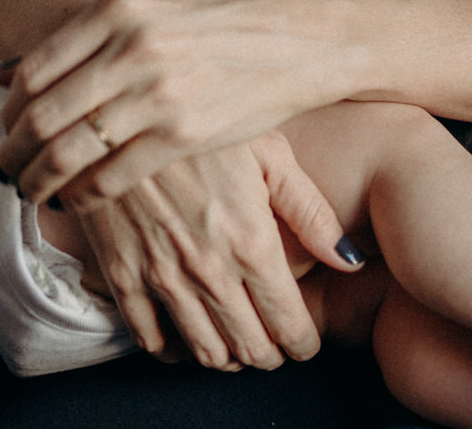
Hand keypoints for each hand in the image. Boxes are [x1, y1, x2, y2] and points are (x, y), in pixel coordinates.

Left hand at [0, 0, 359, 202]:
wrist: (300, 37)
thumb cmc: (222, 22)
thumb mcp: (151, 7)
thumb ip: (84, 36)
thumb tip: (5, 72)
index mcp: (118, 8)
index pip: (33, 70)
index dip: (9, 110)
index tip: (6, 128)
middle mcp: (131, 46)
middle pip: (42, 116)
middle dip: (14, 152)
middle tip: (7, 170)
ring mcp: (158, 91)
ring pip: (68, 152)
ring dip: (40, 180)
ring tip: (33, 192)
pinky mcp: (183, 134)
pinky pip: (110, 176)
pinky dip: (85, 195)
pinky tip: (80, 199)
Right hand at [61, 134, 360, 368]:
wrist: (120, 113)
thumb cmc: (204, 126)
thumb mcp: (269, 151)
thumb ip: (312, 211)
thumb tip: (351, 260)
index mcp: (252, 241)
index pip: (288, 323)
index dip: (303, 343)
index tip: (305, 341)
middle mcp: (209, 270)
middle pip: (250, 348)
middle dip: (270, 355)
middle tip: (275, 344)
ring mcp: (161, 276)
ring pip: (204, 352)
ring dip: (228, 357)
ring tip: (238, 342)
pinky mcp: (121, 274)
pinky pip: (150, 340)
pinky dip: (174, 351)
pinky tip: (187, 337)